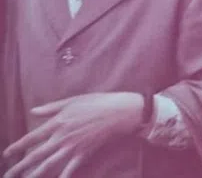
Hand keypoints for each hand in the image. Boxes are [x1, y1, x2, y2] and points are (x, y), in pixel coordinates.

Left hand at [3, 92, 142, 177]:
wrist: (120, 111)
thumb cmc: (98, 102)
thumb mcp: (73, 100)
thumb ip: (51, 107)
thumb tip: (33, 111)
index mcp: (58, 122)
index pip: (32, 137)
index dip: (18, 147)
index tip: (7, 154)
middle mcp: (62, 137)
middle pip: (36, 155)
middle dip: (20, 166)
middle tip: (8, 175)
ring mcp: (73, 146)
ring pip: (49, 164)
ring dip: (35, 175)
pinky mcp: (84, 153)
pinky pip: (70, 169)